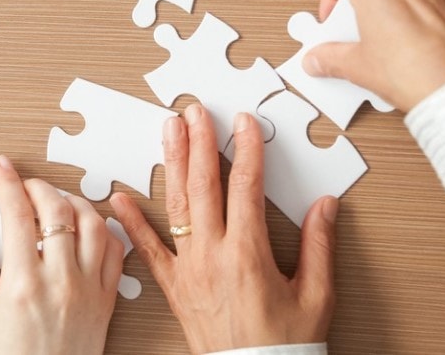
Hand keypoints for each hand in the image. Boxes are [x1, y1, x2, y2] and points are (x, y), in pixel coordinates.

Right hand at [0, 157, 122, 354]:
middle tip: (25, 186)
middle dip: (39, 187)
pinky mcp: (107, 299)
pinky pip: (115, 250)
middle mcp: (60, 282)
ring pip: (92, 223)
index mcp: (22, 284)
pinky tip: (85, 228)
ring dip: (74, 202)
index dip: (9, 183)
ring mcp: (89, 289)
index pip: (17, 214)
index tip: (4, 168)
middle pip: (57, 210)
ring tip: (56, 203)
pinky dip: (102, 229)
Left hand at [112, 105, 337, 352]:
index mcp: (249, 254)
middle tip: (196, 112)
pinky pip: (148, 250)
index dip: (246, 149)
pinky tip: (118, 198)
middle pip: (204, 186)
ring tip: (168, 132)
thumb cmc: (285, 345)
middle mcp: (213, 255)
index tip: (244, 122)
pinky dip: (131, 222)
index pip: (246, 187)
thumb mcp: (316, 296)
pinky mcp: (173, 286)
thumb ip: (320, 246)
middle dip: (200, 143)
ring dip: (172, 164)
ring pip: (176, 207)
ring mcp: (188, 269)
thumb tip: (326, 205)